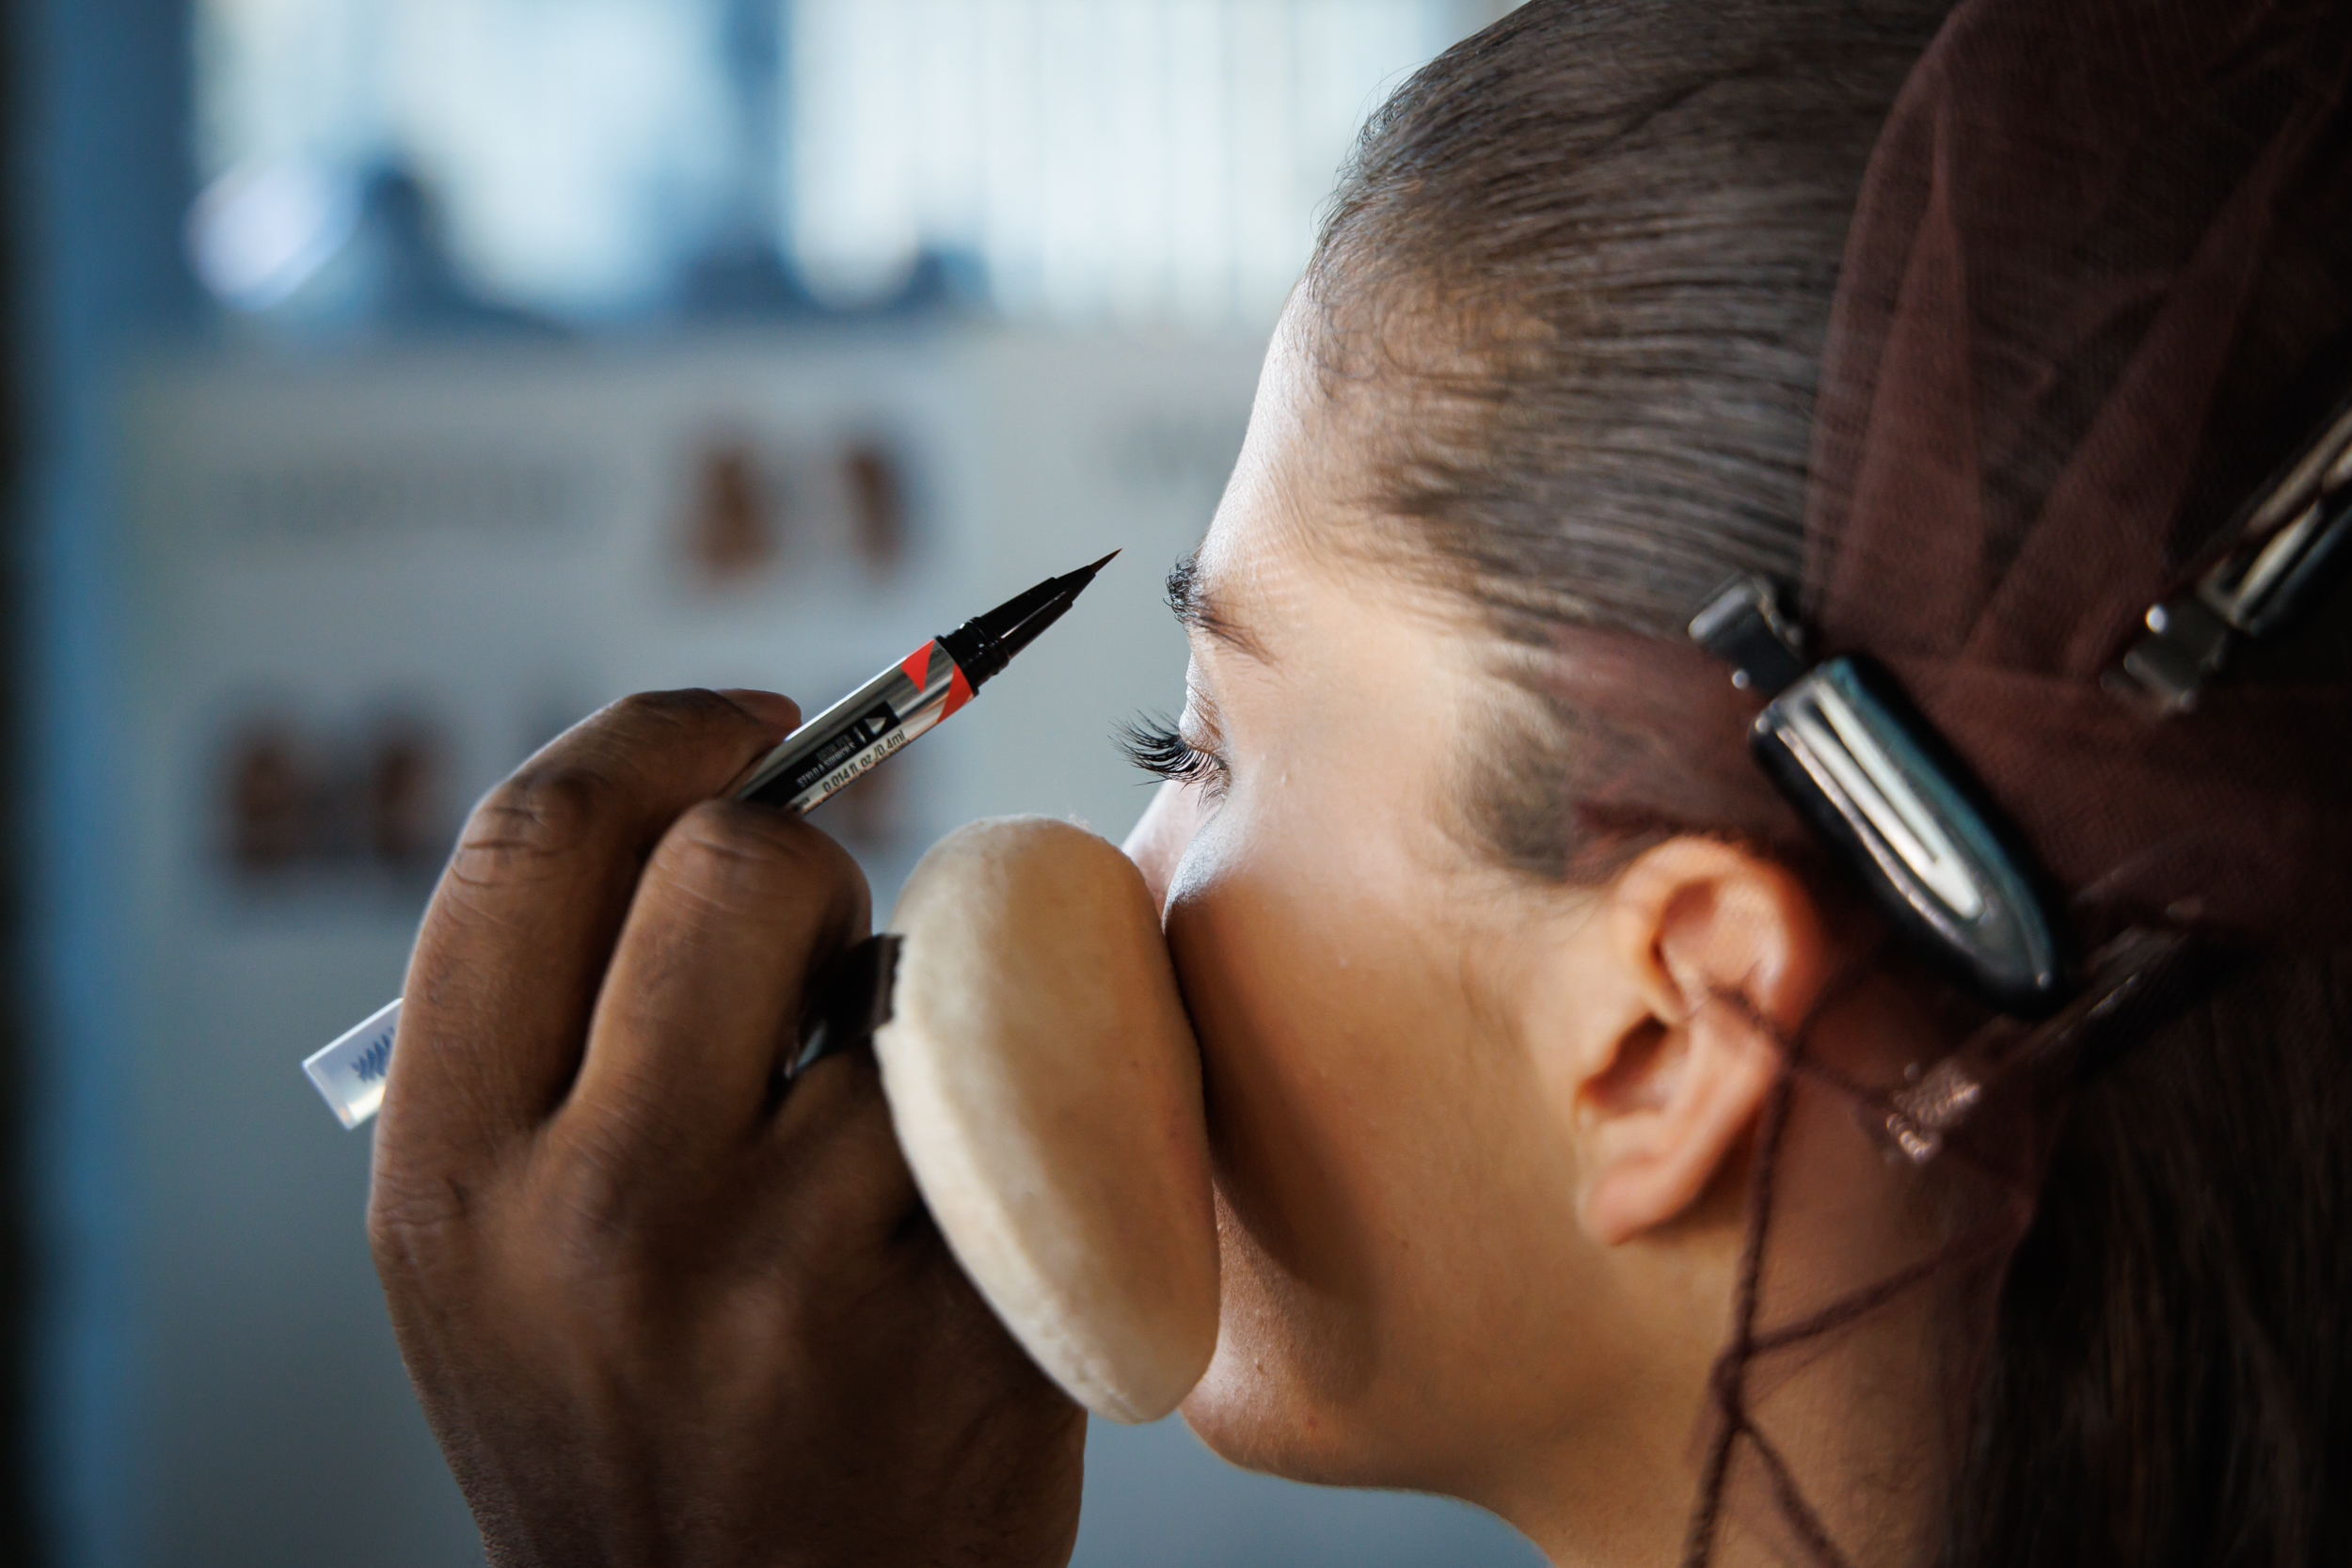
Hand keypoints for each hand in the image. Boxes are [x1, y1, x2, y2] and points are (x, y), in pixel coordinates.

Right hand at [367, 689, 1086, 1567]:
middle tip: (815, 942)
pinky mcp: (966, 1316)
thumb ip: (545, 1041)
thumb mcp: (492, 1258)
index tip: (744, 721)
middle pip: (739, 865)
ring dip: (905, 1001)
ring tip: (877, 1118)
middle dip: (802, 861)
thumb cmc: (629, 1418)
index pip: (538, 842)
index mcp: (451, 1175)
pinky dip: (1011, 1093)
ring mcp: (798, 1268)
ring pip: (904, 976)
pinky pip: (1021, 1094)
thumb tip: (697, 796)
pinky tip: (971, 1187)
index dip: (655, 736)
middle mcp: (605, 1211)